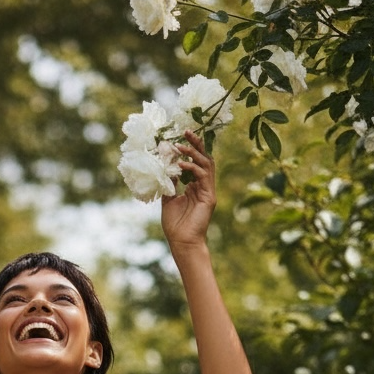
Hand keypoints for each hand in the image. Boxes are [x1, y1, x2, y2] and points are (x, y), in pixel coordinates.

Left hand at [160, 131, 215, 253]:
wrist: (181, 242)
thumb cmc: (175, 225)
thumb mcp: (168, 199)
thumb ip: (168, 184)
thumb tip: (164, 168)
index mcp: (195, 186)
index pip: (194, 162)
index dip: (188, 149)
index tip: (176, 139)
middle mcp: (203, 186)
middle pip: (203, 158)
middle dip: (195, 143)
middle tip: (185, 131)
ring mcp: (207, 190)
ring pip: (206, 164)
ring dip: (193, 152)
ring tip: (180, 146)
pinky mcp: (209, 197)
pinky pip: (203, 176)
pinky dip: (192, 168)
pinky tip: (181, 164)